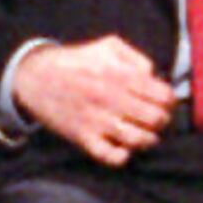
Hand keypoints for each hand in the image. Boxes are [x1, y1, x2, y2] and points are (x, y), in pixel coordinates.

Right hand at [13, 36, 173, 164]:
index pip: (165, 96)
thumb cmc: (75, 60)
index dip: (168, 101)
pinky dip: (122, 156)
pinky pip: (111, 157)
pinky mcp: (83, 137)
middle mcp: (113, 99)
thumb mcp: (108, 46)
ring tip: (143, 135)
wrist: (34, 77)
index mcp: (122, 77)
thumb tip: (153, 76)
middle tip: (153, 120)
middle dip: (161, 121)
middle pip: (157, 120)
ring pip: (140, 140)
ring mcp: (98, 120)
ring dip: (148, 140)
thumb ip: (137, 57)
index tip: (162, 102)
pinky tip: (123, 148)